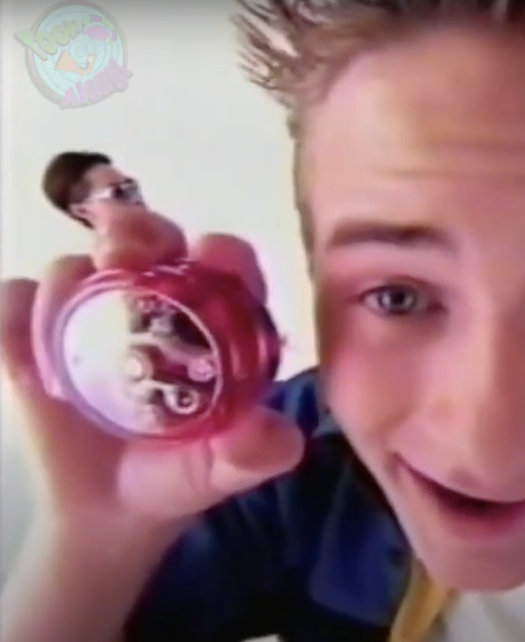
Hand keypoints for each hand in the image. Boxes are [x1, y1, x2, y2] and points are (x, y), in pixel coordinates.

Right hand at [0, 210, 303, 535]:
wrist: (110, 511)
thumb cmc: (178, 474)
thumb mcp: (222, 469)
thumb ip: (254, 452)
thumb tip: (281, 438)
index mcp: (212, 316)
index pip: (224, 263)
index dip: (222, 251)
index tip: (210, 256)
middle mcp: (151, 299)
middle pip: (146, 237)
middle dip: (134, 231)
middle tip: (119, 255)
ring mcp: (90, 312)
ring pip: (75, 264)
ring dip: (70, 280)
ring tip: (66, 327)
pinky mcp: (33, 335)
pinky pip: (16, 303)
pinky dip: (19, 314)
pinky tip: (30, 352)